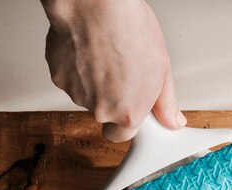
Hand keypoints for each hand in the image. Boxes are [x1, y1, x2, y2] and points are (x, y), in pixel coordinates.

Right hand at [41, 0, 185, 141]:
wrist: (96, 6)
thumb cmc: (130, 30)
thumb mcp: (162, 69)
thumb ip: (166, 103)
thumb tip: (173, 121)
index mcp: (128, 113)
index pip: (122, 134)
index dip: (125, 119)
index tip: (131, 107)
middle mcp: (101, 110)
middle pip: (104, 112)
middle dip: (111, 96)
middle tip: (121, 69)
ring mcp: (77, 95)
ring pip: (86, 94)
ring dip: (94, 80)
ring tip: (106, 52)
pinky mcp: (58, 77)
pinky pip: (70, 77)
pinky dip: (76, 66)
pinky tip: (89, 47)